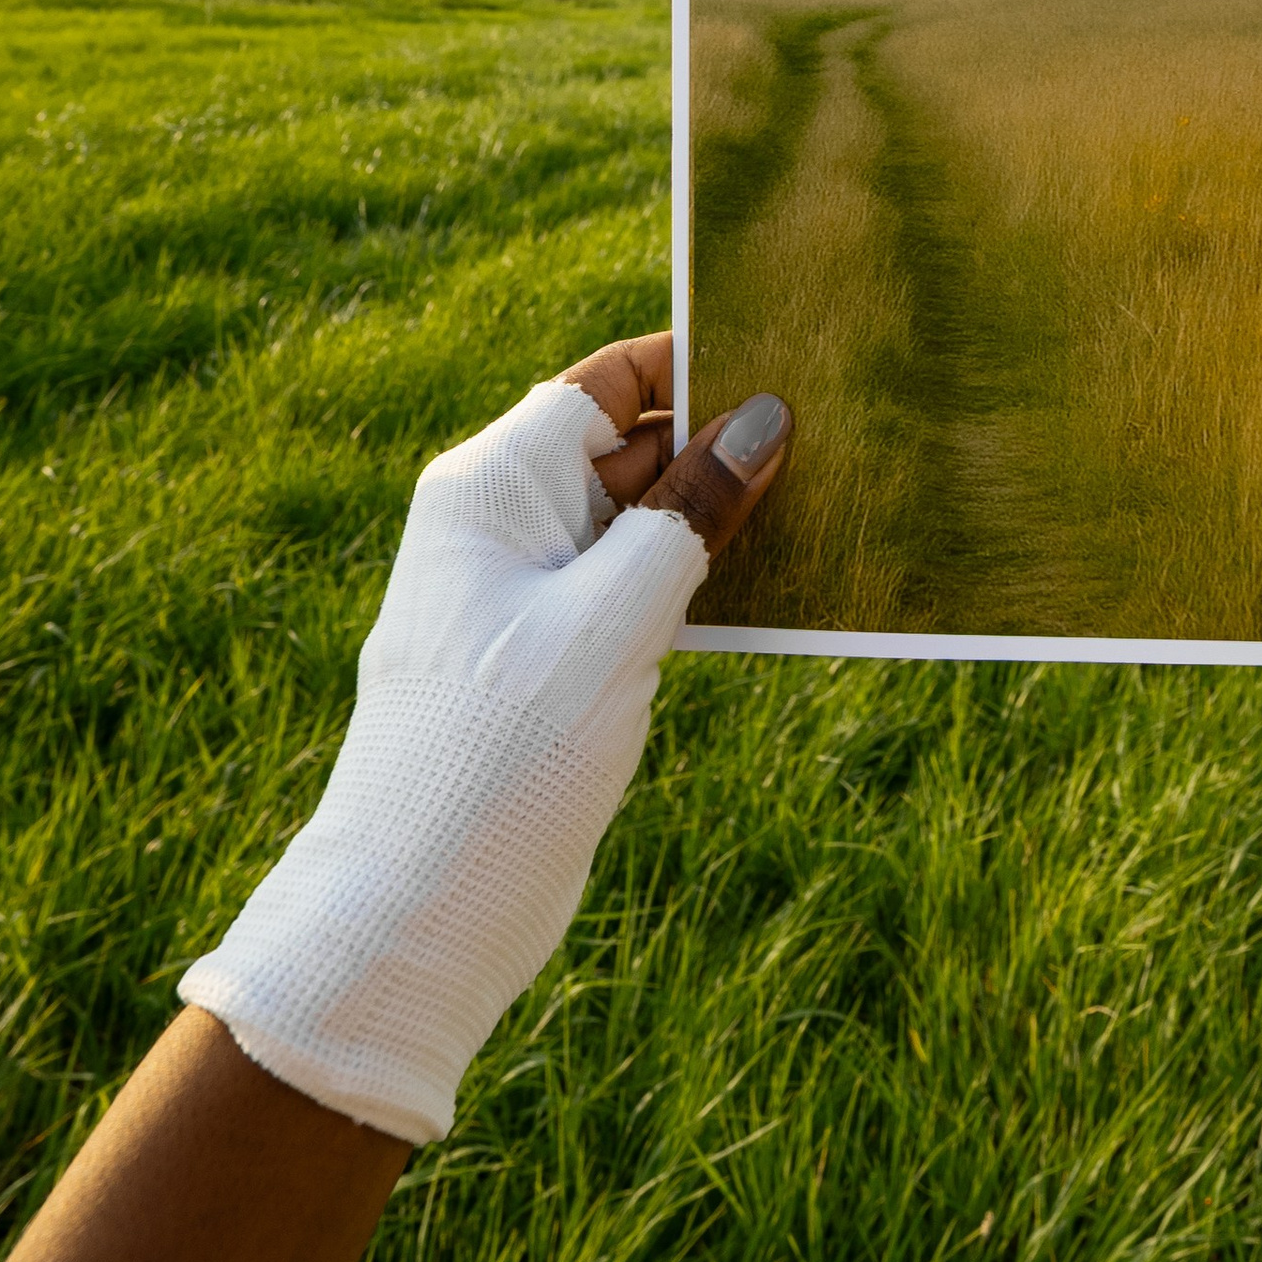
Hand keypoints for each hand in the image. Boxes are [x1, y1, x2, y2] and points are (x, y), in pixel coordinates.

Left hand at [180, 346, 792, 1141]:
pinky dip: (700, 583)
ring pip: (640, 526)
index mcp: (491, 488)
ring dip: (721, 518)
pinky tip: (782, 586)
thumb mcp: (614, 620)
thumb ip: (692, 513)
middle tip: (839, 431)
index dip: (689, 363)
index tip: (788, 355)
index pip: (601, 387)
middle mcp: (503, 528)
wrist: (422, 906)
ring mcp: (527, 599)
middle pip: (628, 449)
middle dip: (721, 439)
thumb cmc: (502, 750)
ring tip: (833, 500)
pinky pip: (637, 593)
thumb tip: (765, 418)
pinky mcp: (553, 665)